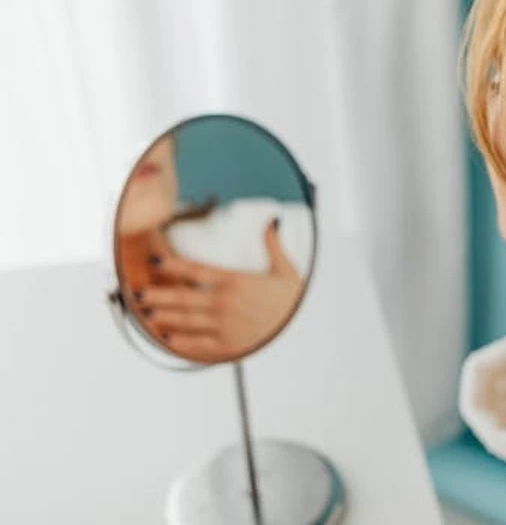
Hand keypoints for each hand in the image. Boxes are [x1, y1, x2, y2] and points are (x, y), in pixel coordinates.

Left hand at [134, 218, 303, 361]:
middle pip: (183, 296)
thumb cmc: (293, 300)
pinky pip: (199, 344)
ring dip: (164, 315)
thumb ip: (273, 245)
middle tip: (139, 292)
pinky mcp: (229, 344)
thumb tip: (272, 222)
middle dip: (158, 294)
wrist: (304, 328)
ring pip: (186, 320)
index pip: (195, 270)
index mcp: (235, 281)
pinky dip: (181, 342)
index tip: (155, 260)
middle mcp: (224, 302)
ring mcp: (224, 325)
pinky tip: (169, 339)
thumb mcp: (286, 269)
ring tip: (148, 312)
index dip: (172, 264)